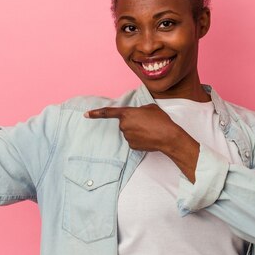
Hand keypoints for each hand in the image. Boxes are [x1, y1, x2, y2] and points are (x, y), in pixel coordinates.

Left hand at [85, 104, 199, 181]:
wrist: (167, 136)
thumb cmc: (160, 120)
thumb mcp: (150, 108)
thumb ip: (139, 110)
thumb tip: (137, 115)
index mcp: (127, 113)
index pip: (107, 112)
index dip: (95, 113)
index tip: (86, 114)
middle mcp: (124, 125)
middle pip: (124, 123)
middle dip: (133, 122)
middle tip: (147, 122)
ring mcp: (127, 136)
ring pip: (129, 132)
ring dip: (137, 131)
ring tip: (150, 130)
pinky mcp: (132, 146)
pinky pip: (133, 140)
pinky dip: (140, 139)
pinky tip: (149, 138)